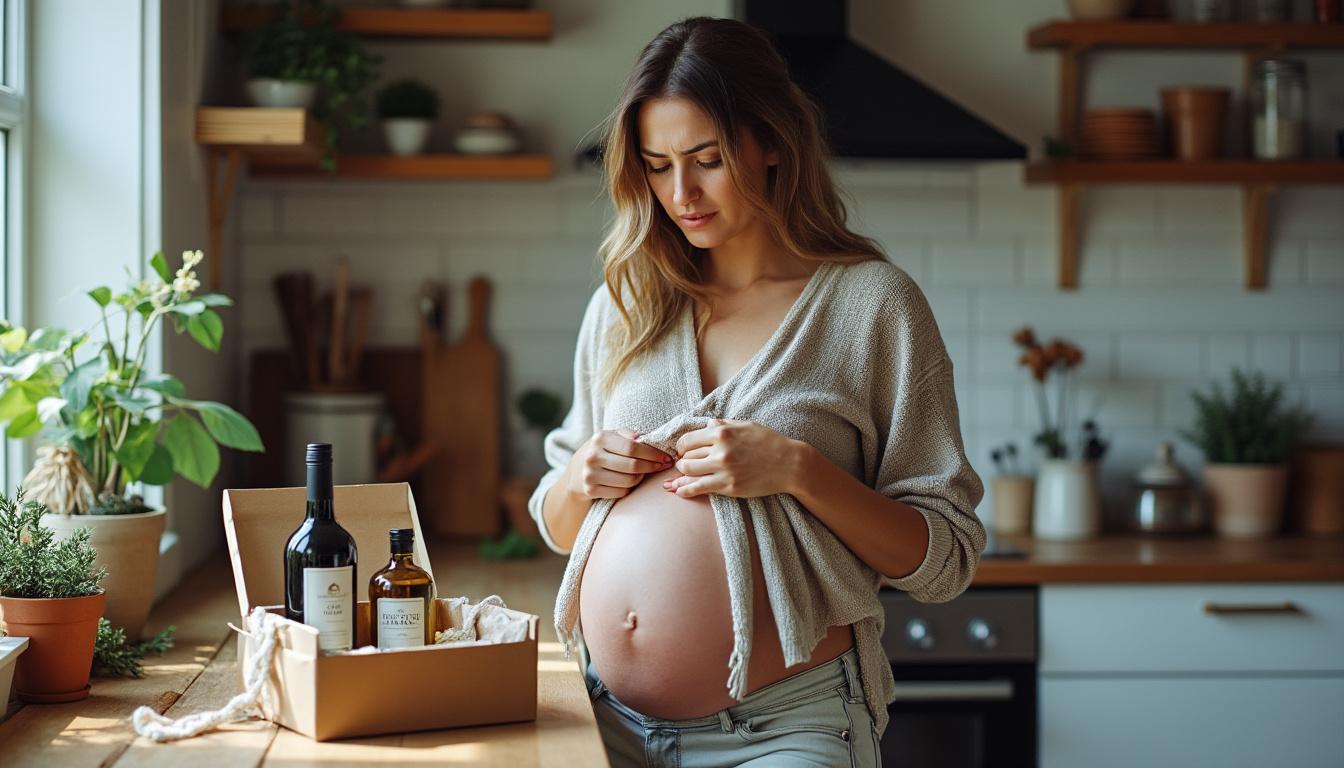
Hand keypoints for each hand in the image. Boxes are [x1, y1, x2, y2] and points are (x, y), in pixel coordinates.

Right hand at [568, 428, 675, 499]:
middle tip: (662, 466)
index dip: (653, 454)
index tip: (666, 457)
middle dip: (652, 467)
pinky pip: (621, 492)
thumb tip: (644, 437)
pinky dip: (629, 488)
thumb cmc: (601, 451)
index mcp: (600, 438)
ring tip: (642, 473)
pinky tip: (628, 482)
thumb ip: (627, 434)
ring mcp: (590, 475)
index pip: (633, 447)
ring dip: (641, 478)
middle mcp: (593, 456)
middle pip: (633, 466)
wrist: (576, 472)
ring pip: (629, 481)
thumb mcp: (611, 437)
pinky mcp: (591, 490)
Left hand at [664, 418, 801, 498]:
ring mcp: (723, 469)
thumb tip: (706, 424)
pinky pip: (698, 488)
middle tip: (683, 463)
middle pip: (686, 456)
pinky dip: (685, 490)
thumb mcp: (746, 425)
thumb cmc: (769, 442)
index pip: (688, 440)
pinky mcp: (728, 486)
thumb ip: (723, 424)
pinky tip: (678, 491)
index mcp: (722, 431)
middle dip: (682, 460)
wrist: (789, 464)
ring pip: (688, 471)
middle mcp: (720, 450)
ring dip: (682, 474)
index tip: (683, 451)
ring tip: (683, 475)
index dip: (681, 446)